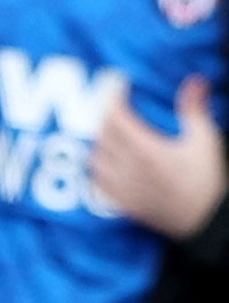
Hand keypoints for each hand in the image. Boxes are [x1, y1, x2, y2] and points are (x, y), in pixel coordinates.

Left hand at [93, 78, 227, 238]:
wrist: (208, 222)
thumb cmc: (208, 180)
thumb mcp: (205, 140)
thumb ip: (194, 109)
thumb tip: (196, 81)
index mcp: (146, 150)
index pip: (115, 116)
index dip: (113, 98)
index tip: (119, 87)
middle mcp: (128, 168)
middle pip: (101, 134)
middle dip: (107, 116)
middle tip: (118, 108)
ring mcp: (122, 188)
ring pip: (95, 157)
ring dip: (100, 141)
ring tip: (112, 133)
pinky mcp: (121, 204)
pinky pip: (96, 182)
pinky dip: (98, 167)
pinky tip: (108, 161)